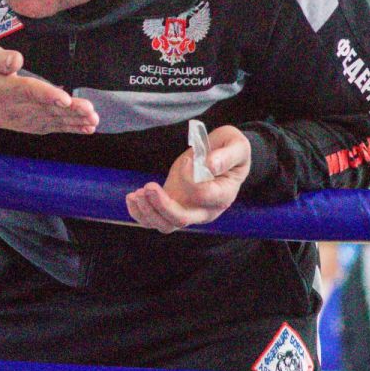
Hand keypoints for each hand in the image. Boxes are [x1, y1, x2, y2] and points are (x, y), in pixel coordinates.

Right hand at [0, 41, 98, 134]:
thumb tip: (16, 60)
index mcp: (3, 90)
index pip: (26, 91)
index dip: (45, 95)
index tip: (64, 98)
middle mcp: (16, 108)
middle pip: (45, 108)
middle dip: (69, 111)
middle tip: (89, 111)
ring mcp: (25, 119)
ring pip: (52, 119)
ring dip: (74, 121)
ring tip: (93, 119)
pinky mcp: (31, 124)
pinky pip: (52, 127)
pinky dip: (70, 128)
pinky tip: (87, 127)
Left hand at [126, 125, 250, 233]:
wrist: (221, 157)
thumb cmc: (231, 150)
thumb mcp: (236, 146)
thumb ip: (227, 156)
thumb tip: (210, 165)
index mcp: (223, 194)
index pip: (203, 195)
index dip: (190, 179)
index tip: (187, 161)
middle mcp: (204, 209)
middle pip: (181, 219)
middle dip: (161, 206)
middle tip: (149, 187)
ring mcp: (187, 209)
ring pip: (165, 224)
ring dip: (147, 212)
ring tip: (137, 194)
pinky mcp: (172, 204)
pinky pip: (153, 219)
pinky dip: (139, 213)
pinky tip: (132, 197)